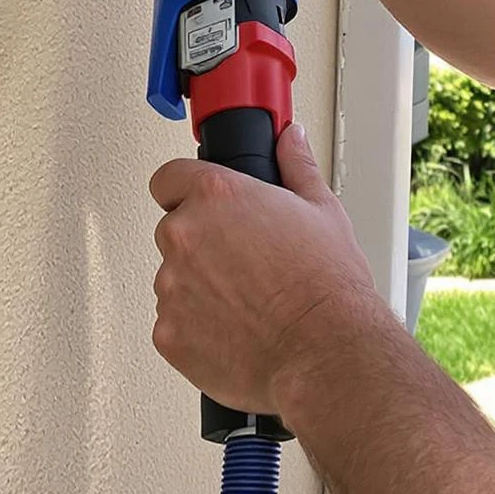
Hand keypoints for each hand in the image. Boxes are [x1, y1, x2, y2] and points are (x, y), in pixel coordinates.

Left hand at [148, 123, 387, 422]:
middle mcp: (186, 236)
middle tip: (242, 264)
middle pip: (173, 231)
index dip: (184, 190)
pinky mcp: (168, 333)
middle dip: (200, 245)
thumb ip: (296, 167)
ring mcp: (171, 287)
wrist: (324, 352)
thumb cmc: (326, 287)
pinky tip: (236, 331)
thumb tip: (289, 140)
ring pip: (173, 280)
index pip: (168, 178)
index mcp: (218, 196)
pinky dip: (197, 328)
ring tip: (246, 303)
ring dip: (199, 288)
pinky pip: (173, 324)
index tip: (197, 203)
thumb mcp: (323, 210)